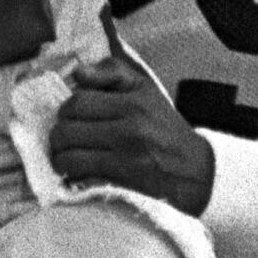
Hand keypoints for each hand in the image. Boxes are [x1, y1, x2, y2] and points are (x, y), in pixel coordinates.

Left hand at [49, 43, 214, 214]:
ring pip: (69, 158)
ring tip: (68, 159)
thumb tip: (78, 72)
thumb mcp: (146, 91)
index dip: (66, 112)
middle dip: (59, 138)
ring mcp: (127, 160)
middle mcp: (130, 130)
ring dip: (61, 160)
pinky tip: (79, 175)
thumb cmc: (165, 129)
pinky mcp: (125, 185)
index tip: (70, 119)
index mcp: (133, 104)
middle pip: (66, 131)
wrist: (198, 172)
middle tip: (65, 141)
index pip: (76, 103)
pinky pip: (82, 180)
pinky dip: (74, 179)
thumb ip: (112, 73)